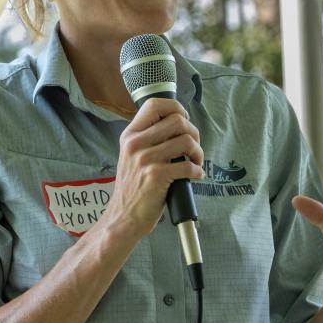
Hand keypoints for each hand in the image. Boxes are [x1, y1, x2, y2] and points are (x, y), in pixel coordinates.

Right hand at [100, 99, 204, 241]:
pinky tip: (195, 175)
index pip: (154, 104)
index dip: (176, 108)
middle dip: (194, 133)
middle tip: (193, 147)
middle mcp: (136, 144)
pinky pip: (188, 165)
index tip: (184, 120)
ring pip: (186, 141)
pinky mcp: (156, 176)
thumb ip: (147, 140)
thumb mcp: (131, 157)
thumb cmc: (133, 189)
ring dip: (198, 152)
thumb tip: (177, 128)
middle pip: (177, 121)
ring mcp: (146, 160)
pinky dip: (198, 170)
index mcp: (130, 136)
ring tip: (196, 161)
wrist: (123, 217)